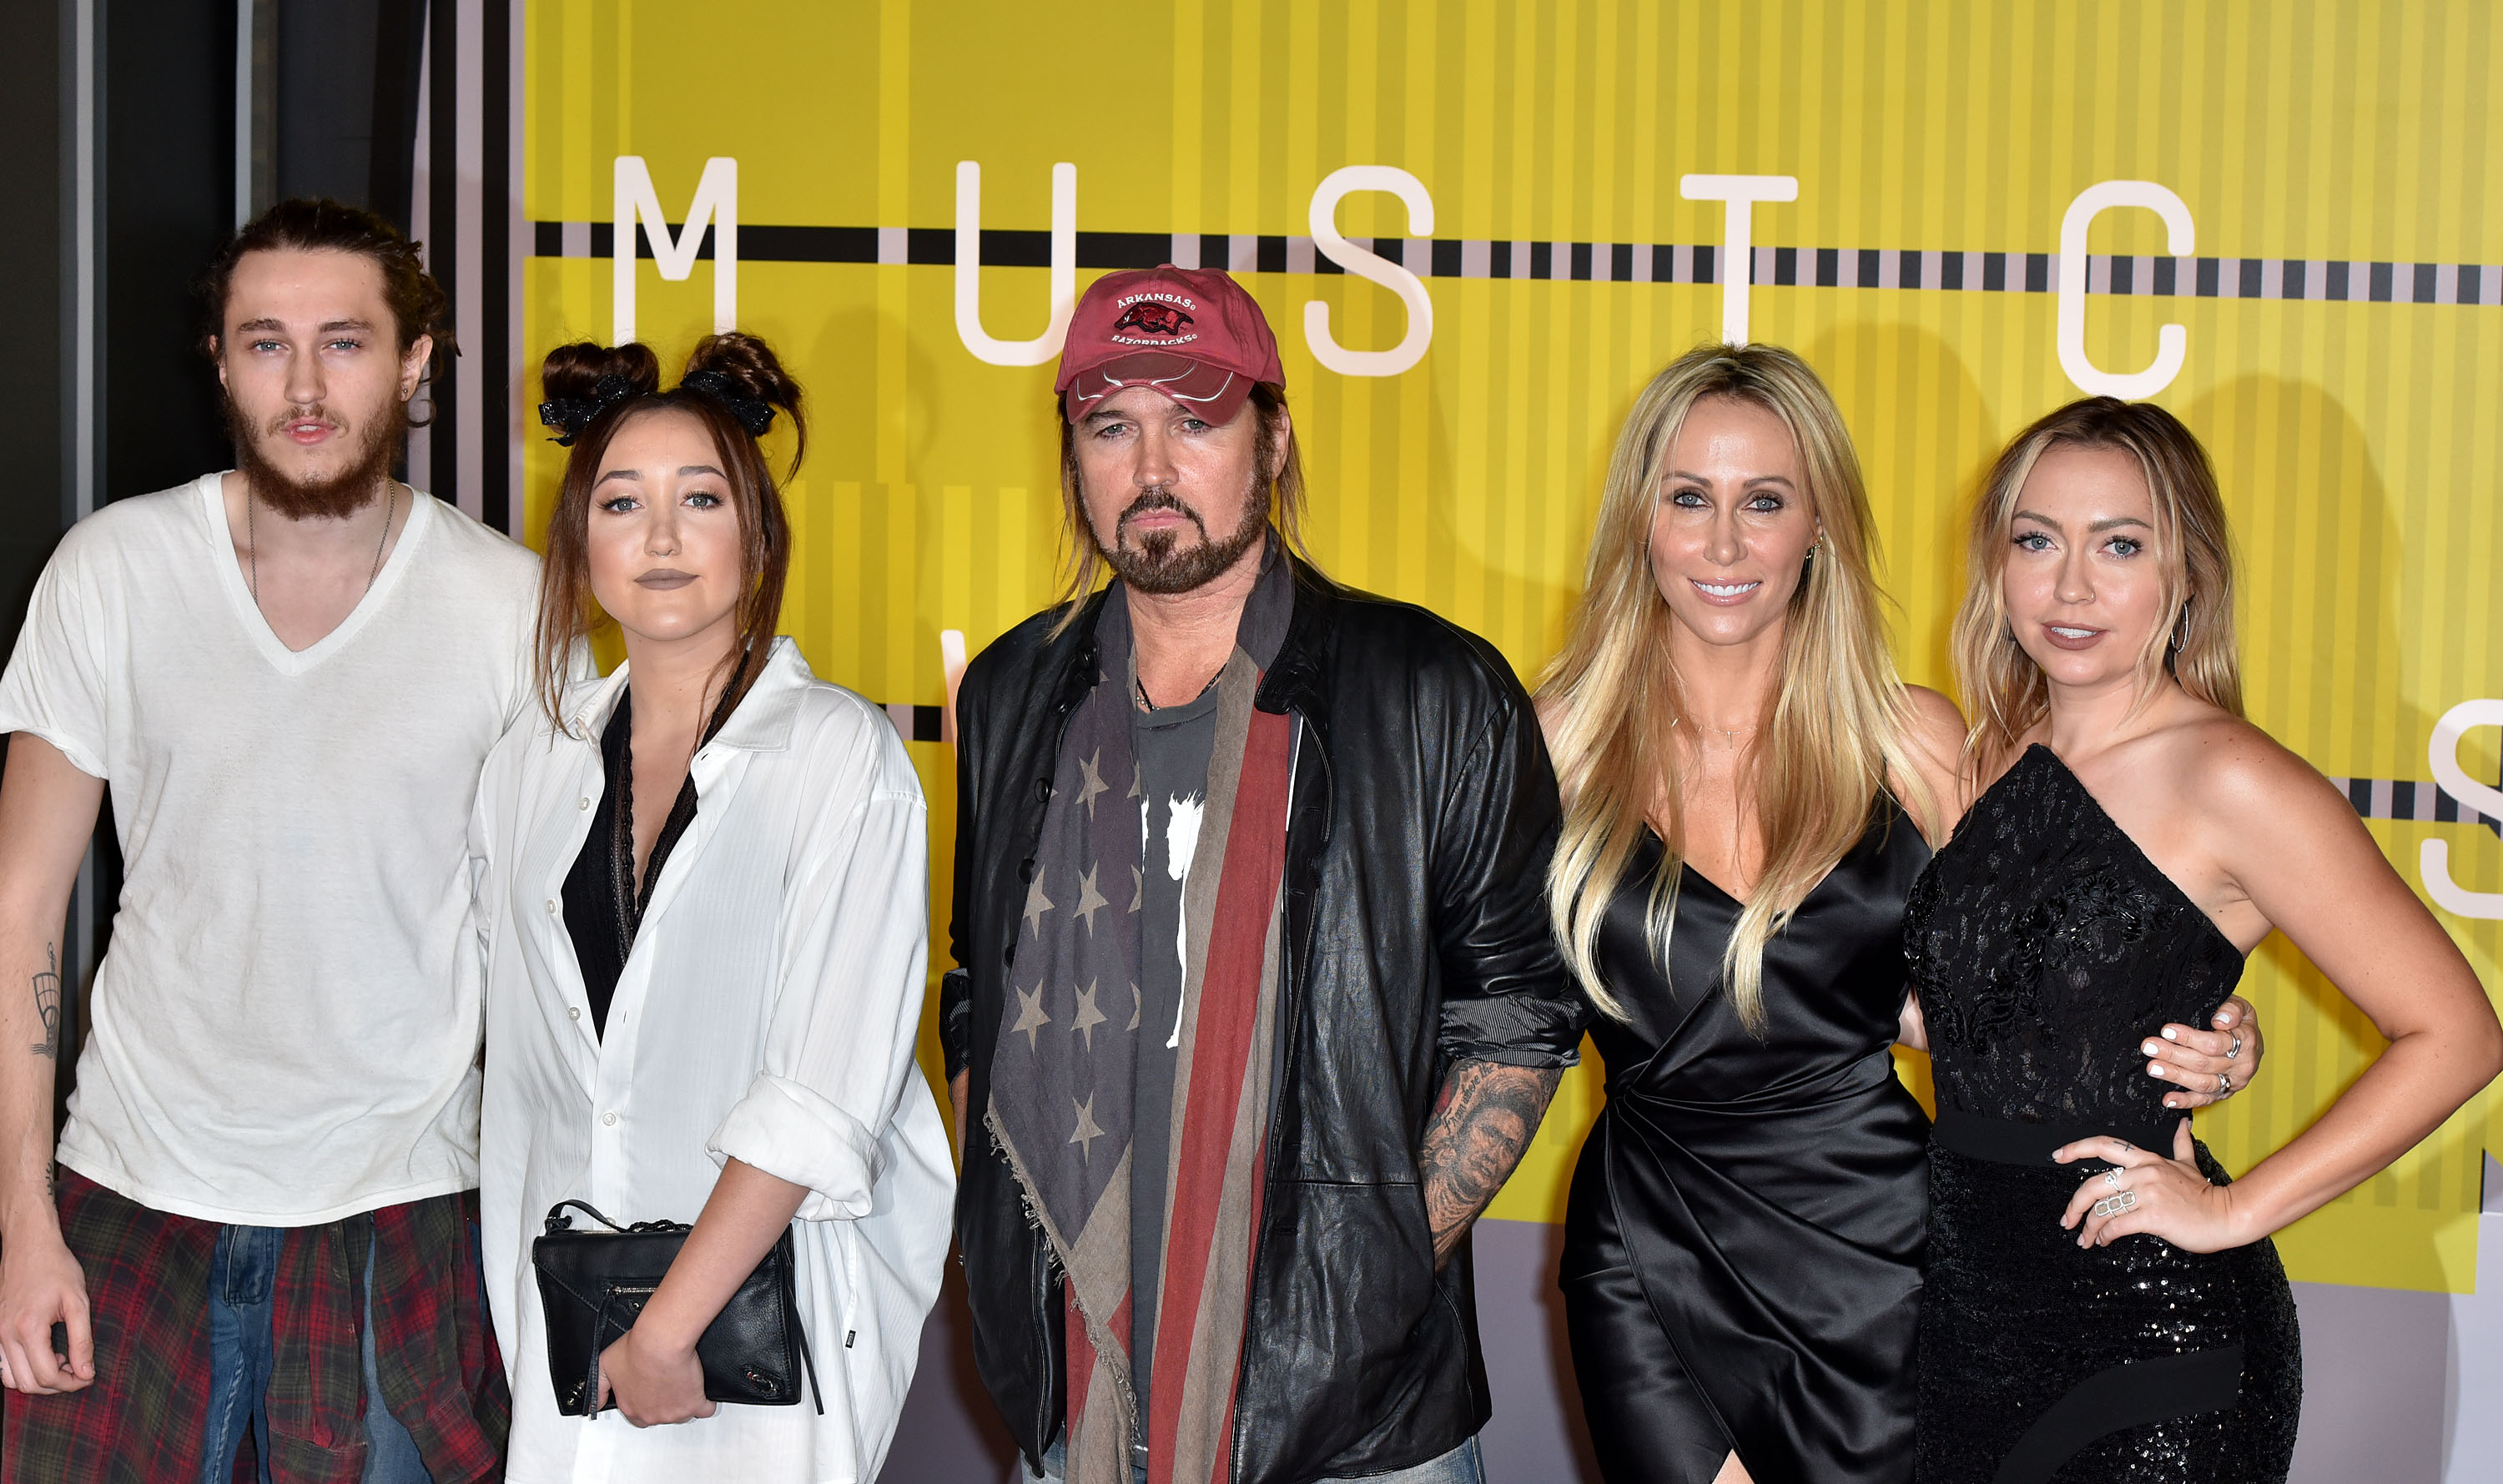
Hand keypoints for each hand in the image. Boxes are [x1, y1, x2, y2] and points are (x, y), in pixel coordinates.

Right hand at [0, 1223, 93, 1393]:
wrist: (29, 1246)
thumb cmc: (57, 1269)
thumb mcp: (78, 1303)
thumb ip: (82, 1341)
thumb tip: (86, 1373)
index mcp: (28, 1329)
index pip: (47, 1376)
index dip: (71, 1383)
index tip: (89, 1376)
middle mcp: (5, 1336)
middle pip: (28, 1383)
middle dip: (56, 1386)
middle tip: (79, 1372)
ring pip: (11, 1379)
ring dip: (37, 1380)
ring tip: (62, 1362)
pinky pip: (3, 1365)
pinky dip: (22, 1370)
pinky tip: (44, 1354)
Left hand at [595, 1325, 713, 1425]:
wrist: (661, 1340)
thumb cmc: (636, 1348)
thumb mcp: (604, 1365)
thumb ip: (597, 1387)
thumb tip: (594, 1403)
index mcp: (631, 1408)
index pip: (637, 1416)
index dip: (644, 1401)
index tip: (649, 1389)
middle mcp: (651, 1415)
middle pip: (660, 1415)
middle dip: (663, 1402)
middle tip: (665, 1382)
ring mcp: (674, 1412)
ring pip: (681, 1413)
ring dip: (682, 1401)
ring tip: (681, 1381)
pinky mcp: (694, 1404)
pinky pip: (704, 1409)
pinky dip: (704, 1401)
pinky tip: (699, 1390)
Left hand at [2054, 1121, 2247, 1252]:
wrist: (2227, 1215)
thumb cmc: (2205, 1194)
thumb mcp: (2189, 1164)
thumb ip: (2180, 1144)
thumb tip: (2182, 1124)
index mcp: (2147, 1159)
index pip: (2104, 1145)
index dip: (2076, 1148)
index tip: (2057, 1155)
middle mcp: (2143, 1172)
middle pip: (2093, 1184)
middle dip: (2074, 1205)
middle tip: (2067, 1220)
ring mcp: (2148, 1193)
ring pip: (2102, 1209)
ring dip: (2089, 1228)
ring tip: (2086, 1239)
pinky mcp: (2153, 1215)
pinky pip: (2117, 1226)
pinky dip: (2105, 1236)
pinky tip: (2104, 1242)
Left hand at [2142, 994, 2262, 1109]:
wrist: (2252, 1041)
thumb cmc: (2240, 1021)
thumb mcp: (2241, 1007)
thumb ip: (2232, 1010)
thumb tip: (2220, 1021)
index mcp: (2246, 1042)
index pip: (2214, 1043)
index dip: (2189, 1038)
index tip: (2166, 1031)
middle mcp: (2241, 1066)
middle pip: (2203, 1063)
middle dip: (2173, 1055)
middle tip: (2150, 1047)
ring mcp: (2233, 1082)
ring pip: (2202, 1083)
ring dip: (2175, 1076)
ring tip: (2153, 1067)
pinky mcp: (2224, 1093)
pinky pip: (2204, 1100)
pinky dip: (2185, 1101)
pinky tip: (2168, 1099)